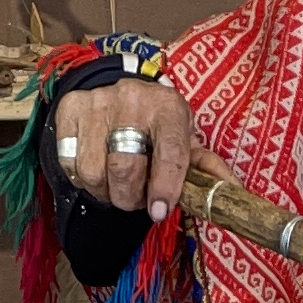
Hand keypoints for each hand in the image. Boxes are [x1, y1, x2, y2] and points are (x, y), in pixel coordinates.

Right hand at [52, 78, 196, 219]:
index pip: (169, 153)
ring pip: (94, 171)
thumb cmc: (158, 123)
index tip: (158, 211)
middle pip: (125, 167)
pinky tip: (97, 169)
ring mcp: (97, 102)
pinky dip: (83, 179)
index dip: (165, 188)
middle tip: (137, 199)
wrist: (121, 91)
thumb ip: (205, 166)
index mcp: (168, 107)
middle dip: (131, 197)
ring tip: (117, 185)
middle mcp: (132, 99)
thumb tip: (232, 190)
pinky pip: (70, 163)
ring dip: (106, 192)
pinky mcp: (70, 109)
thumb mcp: (184, 137)